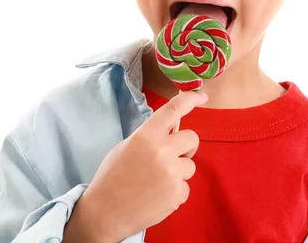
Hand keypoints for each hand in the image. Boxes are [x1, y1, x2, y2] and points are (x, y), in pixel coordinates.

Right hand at [64, 90, 207, 242]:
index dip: (190, 99)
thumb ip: (150, 136)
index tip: (202, 95)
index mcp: (146, 135)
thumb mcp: (126, 147)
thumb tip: (171, 130)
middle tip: (173, 156)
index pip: (173, 110)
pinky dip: (175, 192)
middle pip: (192, 137)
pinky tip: (157, 196)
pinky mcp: (177, 193)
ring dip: (178, 172)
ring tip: (157, 182)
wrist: (104, 212)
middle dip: (186, 146)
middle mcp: (161, 150)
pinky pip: (185, 187)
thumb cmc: (112, 178)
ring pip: (190, 165)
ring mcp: (171, 172)